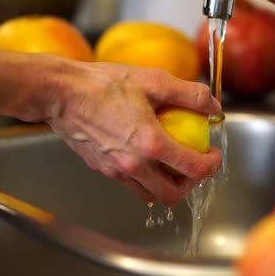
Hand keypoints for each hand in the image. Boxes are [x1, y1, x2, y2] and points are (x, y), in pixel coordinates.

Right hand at [46, 60, 221, 205]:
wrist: (60, 92)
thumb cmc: (103, 83)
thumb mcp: (154, 80)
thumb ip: (190, 94)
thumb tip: (212, 105)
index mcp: (151, 144)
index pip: (194, 169)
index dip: (212, 164)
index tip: (214, 153)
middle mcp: (134, 165)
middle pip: (173, 194)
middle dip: (191, 184)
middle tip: (195, 163)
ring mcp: (115, 170)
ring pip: (149, 194)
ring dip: (166, 184)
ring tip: (171, 161)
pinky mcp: (101, 168)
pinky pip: (130, 183)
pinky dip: (144, 177)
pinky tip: (144, 154)